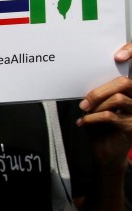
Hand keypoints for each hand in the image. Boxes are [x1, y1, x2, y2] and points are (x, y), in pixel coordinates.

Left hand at [76, 47, 131, 168]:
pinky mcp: (131, 127)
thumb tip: (83, 76)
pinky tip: (83, 122)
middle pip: (125, 83)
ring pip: (118, 99)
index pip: (131, 74)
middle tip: (85, 101)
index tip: (119, 55)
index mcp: (131, 93)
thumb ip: (99, 93)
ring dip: (96, 105)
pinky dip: (92, 118)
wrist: (106, 155)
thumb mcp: (98, 106)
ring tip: (85, 111)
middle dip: (101, 90)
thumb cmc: (101, 128)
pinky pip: (110, 116)